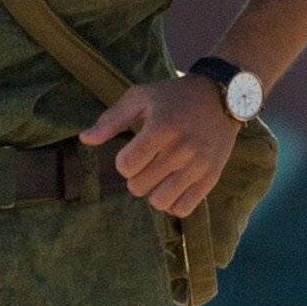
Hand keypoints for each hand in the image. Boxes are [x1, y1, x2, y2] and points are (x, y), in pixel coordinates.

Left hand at [80, 74, 242, 218]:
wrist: (222, 97)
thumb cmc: (174, 97)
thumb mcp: (141, 97)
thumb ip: (111, 119)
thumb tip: (85, 139)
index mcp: (162, 128)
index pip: (126, 166)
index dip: (123, 161)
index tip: (133, 151)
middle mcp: (181, 149)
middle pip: (139, 186)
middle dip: (137, 177)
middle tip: (147, 163)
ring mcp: (198, 166)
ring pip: (160, 202)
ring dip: (153, 192)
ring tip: (160, 176)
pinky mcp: (212, 178)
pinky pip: (183, 208)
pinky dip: (173, 203)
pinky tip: (173, 186)